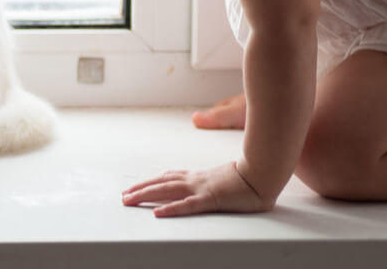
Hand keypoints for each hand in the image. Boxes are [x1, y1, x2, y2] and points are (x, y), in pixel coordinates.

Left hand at [122, 161, 273, 216]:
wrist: (262, 173)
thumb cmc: (248, 176)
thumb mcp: (225, 178)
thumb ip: (213, 180)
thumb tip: (210, 184)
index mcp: (198, 176)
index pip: (169, 177)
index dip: (151, 182)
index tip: (137, 186)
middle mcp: (195, 180)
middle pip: (161, 184)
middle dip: (141, 189)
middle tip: (124, 196)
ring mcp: (201, 188)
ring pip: (167, 192)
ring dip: (146, 195)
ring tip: (129, 200)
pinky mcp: (211, 199)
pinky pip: (187, 205)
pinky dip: (171, 209)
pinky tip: (157, 213)